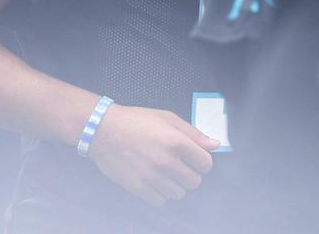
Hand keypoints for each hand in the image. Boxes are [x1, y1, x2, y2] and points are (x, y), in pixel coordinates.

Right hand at [86, 103, 220, 205]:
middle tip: (179, 165)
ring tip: (166, 172)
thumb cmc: (136, 121)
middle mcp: (166, 161)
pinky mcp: (138, 187)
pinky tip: (155, 180)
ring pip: (179, 193)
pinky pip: (160, 200)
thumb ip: (193, 133)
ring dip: (176, 185)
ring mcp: (151, 177)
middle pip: (194, 181)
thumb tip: (215, 145)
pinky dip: (161, 193)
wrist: (103, 131)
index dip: (202, 161)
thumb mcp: (168, 118)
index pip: (206, 164)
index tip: (195, 158)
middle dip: (190, 173)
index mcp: (176, 142)